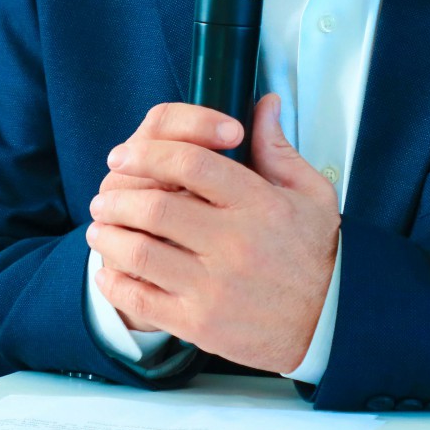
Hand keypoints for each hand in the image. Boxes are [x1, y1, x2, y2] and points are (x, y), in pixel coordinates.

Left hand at [86, 95, 339, 371]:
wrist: (329, 325)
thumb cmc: (315, 255)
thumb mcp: (311, 194)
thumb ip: (278, 149)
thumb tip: (261, 104)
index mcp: (259, 204)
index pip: (192, 161)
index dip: (149, 152)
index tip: (124, 155)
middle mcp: (234, 244)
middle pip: (155, 205)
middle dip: (118, 196)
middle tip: (104, 197)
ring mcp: (215, 287)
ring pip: (140, 251)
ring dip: (108, 236)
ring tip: (100, 229)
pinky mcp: (201, 324)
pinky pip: (142, 300)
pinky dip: (115, 284)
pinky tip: (109, 273)